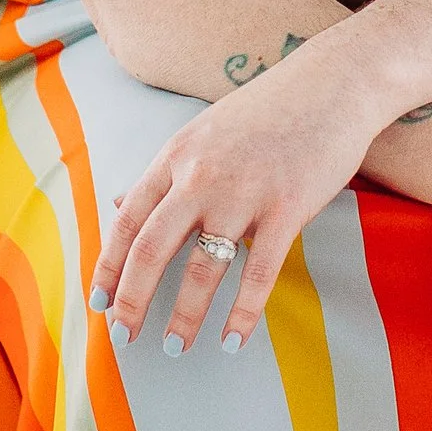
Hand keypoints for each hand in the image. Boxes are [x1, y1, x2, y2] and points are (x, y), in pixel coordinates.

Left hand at [91, 43, 377, 356]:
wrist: (333, 83)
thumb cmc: (268, 111)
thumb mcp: (202, 133)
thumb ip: (163, 172)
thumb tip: (116, 200)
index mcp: (176, 156)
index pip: (129, 219)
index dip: (109, 265)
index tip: (98, 302)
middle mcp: (201, 176)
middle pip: (152, 248)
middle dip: (133, 299)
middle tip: (123, 336)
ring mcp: (244, 192)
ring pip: (203, 267)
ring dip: (184, 315)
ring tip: (174, 347)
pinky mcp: (287, 208)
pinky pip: (259, 273)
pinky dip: (242, 313)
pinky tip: (231, 341)